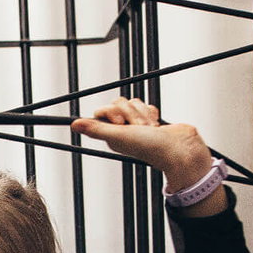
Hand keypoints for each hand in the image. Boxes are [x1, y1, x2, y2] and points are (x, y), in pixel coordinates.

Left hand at [70, 97, 214, 190]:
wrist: (178, 149)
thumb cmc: (149, 146)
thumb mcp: (118, 136)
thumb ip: (96, 129)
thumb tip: (73, 124)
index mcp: (110, 134)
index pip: (103, 111)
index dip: (112, 112)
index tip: (121, 123)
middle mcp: (121, 129)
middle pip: (119, 103)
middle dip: (131, 114)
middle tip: (139, 129)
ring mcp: (136, 125)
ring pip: (134, 103)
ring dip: (143, 115)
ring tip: (150, 130)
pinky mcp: (150, 120)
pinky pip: (147, 106)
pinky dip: (153, 115)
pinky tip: (157, 127)